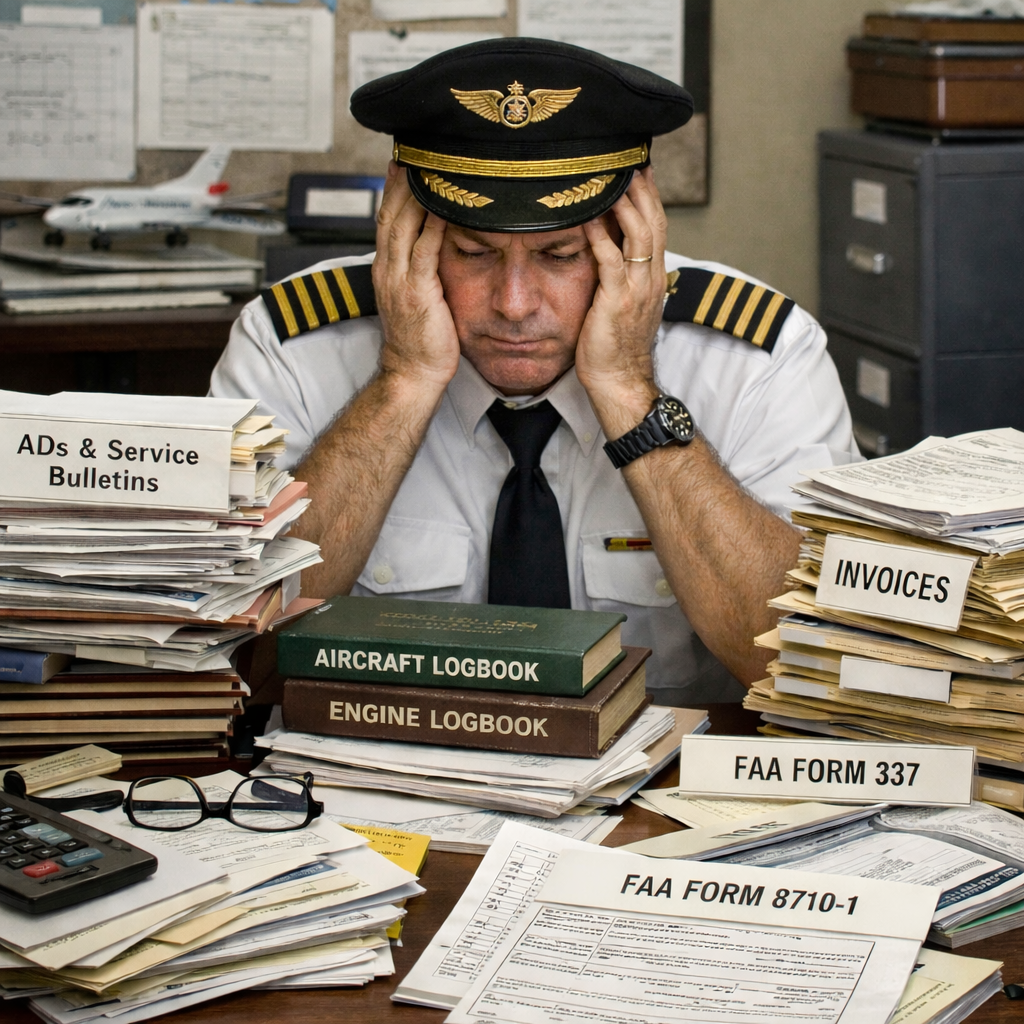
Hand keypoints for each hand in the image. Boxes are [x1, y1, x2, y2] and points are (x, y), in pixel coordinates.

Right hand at [372, 163, 460, 388]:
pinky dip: (434, 225)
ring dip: (416, 193)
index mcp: (385, 268)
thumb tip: (435, 244)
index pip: (386, 219)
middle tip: (414, 150)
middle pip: (390, 213)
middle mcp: (387, 269)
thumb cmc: (420, 339)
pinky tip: (445, 205)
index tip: (403, 161)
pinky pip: (425, 250)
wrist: (412, 371)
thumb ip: (420, 269)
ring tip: (430, 166)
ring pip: (403, 225)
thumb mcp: (415, 296)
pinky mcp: (418, 291)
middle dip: (400, 180)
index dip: (393, 189)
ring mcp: (399, 279)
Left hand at [575, 166, 667, 434]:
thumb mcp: (622, 305)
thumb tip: (606, 249)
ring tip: (611, 174)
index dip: (649, 196)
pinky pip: (610, 259)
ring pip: (638, 233)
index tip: (638, 168)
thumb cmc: (614, 348)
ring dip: (625, 201)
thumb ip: (621, 276)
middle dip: (642, 187)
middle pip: (653, 220)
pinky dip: (600, 234)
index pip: (656, 226)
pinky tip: (586, 215)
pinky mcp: (617, 300)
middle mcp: (651, 278)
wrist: (620, 382)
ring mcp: (637, 288)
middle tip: (626, 157)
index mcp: (653, 278)